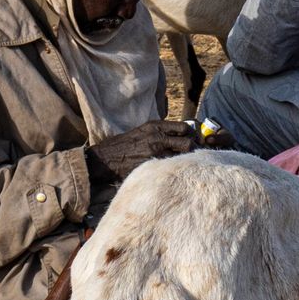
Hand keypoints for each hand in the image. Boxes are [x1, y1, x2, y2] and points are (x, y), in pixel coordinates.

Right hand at [85, 120, 204, 184]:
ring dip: (185, 162)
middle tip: (192, 156)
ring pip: (182, 158)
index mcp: (155, 126)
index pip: (185, 128)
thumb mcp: (143, 130)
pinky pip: (170, 168)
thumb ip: (161, 131)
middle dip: (193, 150)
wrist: (105, 158)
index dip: (192, 135)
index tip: (193, 141)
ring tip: (184, 166)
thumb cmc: (124, 145)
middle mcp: (157, 137)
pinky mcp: (151, 166)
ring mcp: (154, 152)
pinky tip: (173, 173)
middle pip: (188, 143)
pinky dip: (174, 170)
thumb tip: (183, 134)